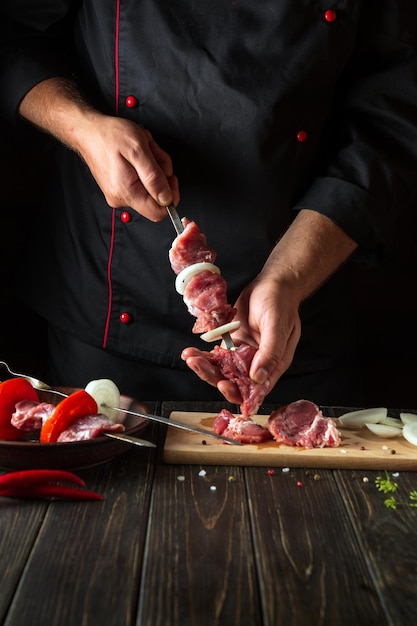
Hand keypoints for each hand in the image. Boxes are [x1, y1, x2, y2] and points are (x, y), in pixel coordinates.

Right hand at [18, 78, 178, 220]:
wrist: (88, 131)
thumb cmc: (110, 135)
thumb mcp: (138, 149)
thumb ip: (154, 177)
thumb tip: (167, 199)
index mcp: (127, 192)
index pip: (158, 212)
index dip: (171, 196)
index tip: (170, 178)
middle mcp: (121, 199)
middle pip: (155, 199)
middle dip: (161, 176)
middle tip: (153, 155)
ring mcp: (118, 195)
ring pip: (149, 189)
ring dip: (153, 169)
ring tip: (143, 151)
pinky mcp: (118, 189)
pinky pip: (140, 184)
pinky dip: (144, 169)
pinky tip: (137, 156)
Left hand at [182, 275, 301, 402]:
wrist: (272, 284)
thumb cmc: (280, 303)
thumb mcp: (277, 326)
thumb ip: (270, 353)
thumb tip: (258, 378)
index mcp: (273, 364)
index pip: (256, 388)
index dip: (239, 392)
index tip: (223, 385)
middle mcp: (257, 362)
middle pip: (234, 381)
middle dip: (214, 377)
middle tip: (199, 365)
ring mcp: (243, 354)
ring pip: (221, 370)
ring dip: (204, 367)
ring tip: (190, 357)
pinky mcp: (232, 343)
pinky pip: (215, 355)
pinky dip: (203, 355)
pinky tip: (190, 352)